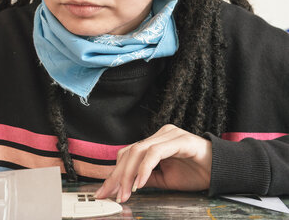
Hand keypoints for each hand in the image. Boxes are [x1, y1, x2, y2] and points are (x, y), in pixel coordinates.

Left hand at [94, 124, 211, 202]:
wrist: (224, 172)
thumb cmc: (197, 174)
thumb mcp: (165, 180)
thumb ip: (146, 179)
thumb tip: (123, 187)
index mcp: (154, 142)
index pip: (127, 155)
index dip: (115, 174)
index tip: (105, 192)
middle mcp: (159, 135)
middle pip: (129, 153)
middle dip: (116, 176)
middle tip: (108, 194)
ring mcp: (168, 135)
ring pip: (138, 152)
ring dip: (128, 175)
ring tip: (125, 193)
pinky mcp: (179, 140)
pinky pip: (155, 153)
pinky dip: (145, 169)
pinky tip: (140, 184)